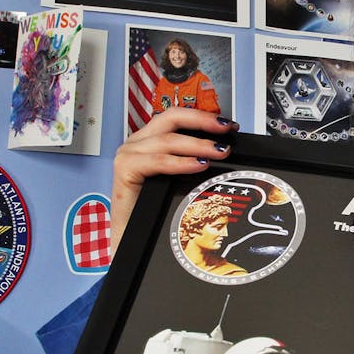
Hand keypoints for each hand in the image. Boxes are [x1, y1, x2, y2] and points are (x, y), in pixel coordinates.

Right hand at [110, 109, 237, 252]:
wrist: (131, 237)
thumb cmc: (154, 209)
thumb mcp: (177, 180)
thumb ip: (192, 161)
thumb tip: (222, 151)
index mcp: (149, 141)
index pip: (176, 117)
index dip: (203, 117)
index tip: (229, 125)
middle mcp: (138, 143)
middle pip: (171, 118)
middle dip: (202, 121)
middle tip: (227, 129)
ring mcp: (129, 153)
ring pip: (168, 140)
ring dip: (198, 144)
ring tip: (220, 152)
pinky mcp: (125, 169)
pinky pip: (158, 161)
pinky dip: (181, 162)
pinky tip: (199, 165)